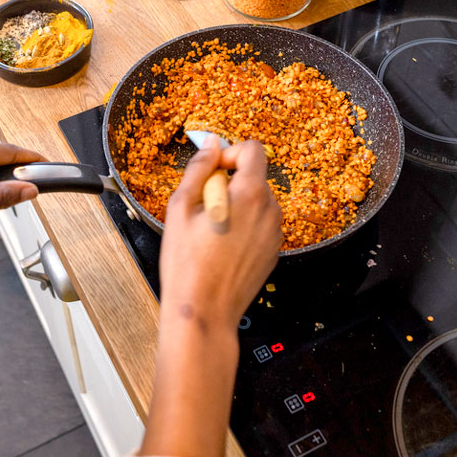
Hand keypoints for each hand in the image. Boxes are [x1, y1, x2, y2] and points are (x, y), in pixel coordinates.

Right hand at [140, 137, 281, 456]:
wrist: (204, 312)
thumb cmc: (187, 264)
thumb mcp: (181, 207)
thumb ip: (199, 169)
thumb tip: (211, 144)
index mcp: (249, 194)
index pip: (252, 150)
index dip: (228, 154)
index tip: (211, 171)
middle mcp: (270, 211)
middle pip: (254, 176)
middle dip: (229, 182)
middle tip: (201, 208)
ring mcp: (275, 233)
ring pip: (257, 201)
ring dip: (236, 205)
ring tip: (209, 232)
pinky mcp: (273, 252)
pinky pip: (260, 225)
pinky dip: (243, 226)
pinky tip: (221, 247)